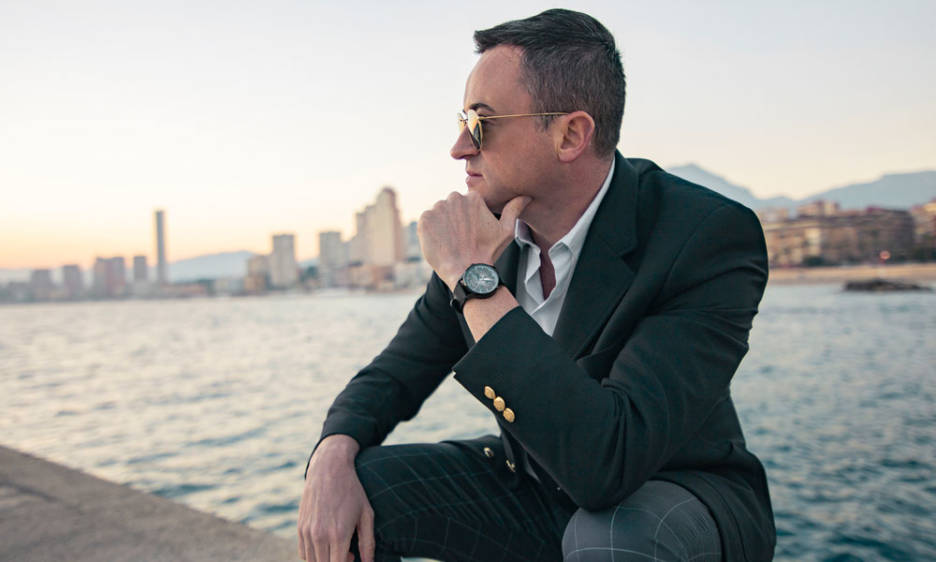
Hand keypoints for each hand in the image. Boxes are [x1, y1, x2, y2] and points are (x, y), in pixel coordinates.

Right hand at [297, 435, 374, 561]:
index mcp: (339, 534)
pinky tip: (326, 544)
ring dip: (325, 560)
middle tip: (349, 553)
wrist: (329, 469)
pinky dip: (313, 555)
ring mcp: (307, 532)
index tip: (353, 558)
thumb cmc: (352, 491)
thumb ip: (368, 543)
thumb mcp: (366, 514)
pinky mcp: (300, 527)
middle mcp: (320, 535)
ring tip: (338, 548)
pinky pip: (303, 553)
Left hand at [418, 191, 530, 289]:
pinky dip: (432, 231)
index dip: (469, 218)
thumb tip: (526, 196)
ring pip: (439, 213)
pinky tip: (441, 243)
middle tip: (461, 239)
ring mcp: (438, 208)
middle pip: (452, 206)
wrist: (466, 271)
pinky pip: (427, 221)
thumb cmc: (488, 252)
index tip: (471, 232)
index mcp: (473, 197)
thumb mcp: (506, 231)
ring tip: (452, 242)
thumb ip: (514, 209)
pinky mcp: (424, 220)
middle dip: (455, 219)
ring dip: (443, 224)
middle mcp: (454, 198)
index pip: (467, 202)